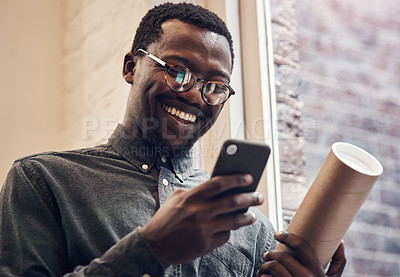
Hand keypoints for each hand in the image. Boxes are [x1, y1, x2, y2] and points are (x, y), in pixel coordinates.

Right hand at [142, 174, 263, 263]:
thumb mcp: (176, 199)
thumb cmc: (165, 219)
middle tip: (259, 196)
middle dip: (250, 197)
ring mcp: (204, 229)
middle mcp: (200, 211)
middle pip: (233, 201)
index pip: (219, 183)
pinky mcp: (205, 244)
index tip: (249, 177)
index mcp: (192, 197)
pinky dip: (229, 231)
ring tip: (251, 215)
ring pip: (234, 221)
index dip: (236, 179)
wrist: (153, 246)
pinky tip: (230, 229)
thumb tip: (217, 189)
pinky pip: (225, 236)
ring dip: (247, 217)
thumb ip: (195, 192)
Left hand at [257, 231, 345, 276]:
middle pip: (282, 256)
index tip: (278, 234)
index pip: (300, 246)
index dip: (287, 236)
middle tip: (266, 255)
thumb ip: (339, 262)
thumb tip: (341, 241)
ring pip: (273, 267)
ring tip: (263, 267)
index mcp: (318, 272)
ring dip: (265, 266)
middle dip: (270, 254)